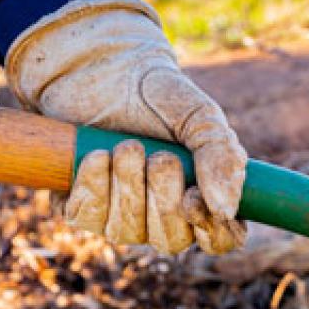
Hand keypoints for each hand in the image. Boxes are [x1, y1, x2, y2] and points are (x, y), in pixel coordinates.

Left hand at [6, 0, 246, 254]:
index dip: (212, 232)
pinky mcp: (83, 209)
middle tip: (160, 157)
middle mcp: (164, 217)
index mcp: (204, 197)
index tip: (193, 199)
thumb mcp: (197, 115)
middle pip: (171, 240)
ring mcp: (122, 218)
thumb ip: (221, 155)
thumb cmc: (155, 95)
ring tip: (127, 147)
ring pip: (127, 231)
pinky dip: (94, 184)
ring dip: (128, 186)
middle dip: (163, 199)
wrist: (97, 69)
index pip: (221, 239)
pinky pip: (89, 218)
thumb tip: (225, 209)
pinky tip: (98, 155)